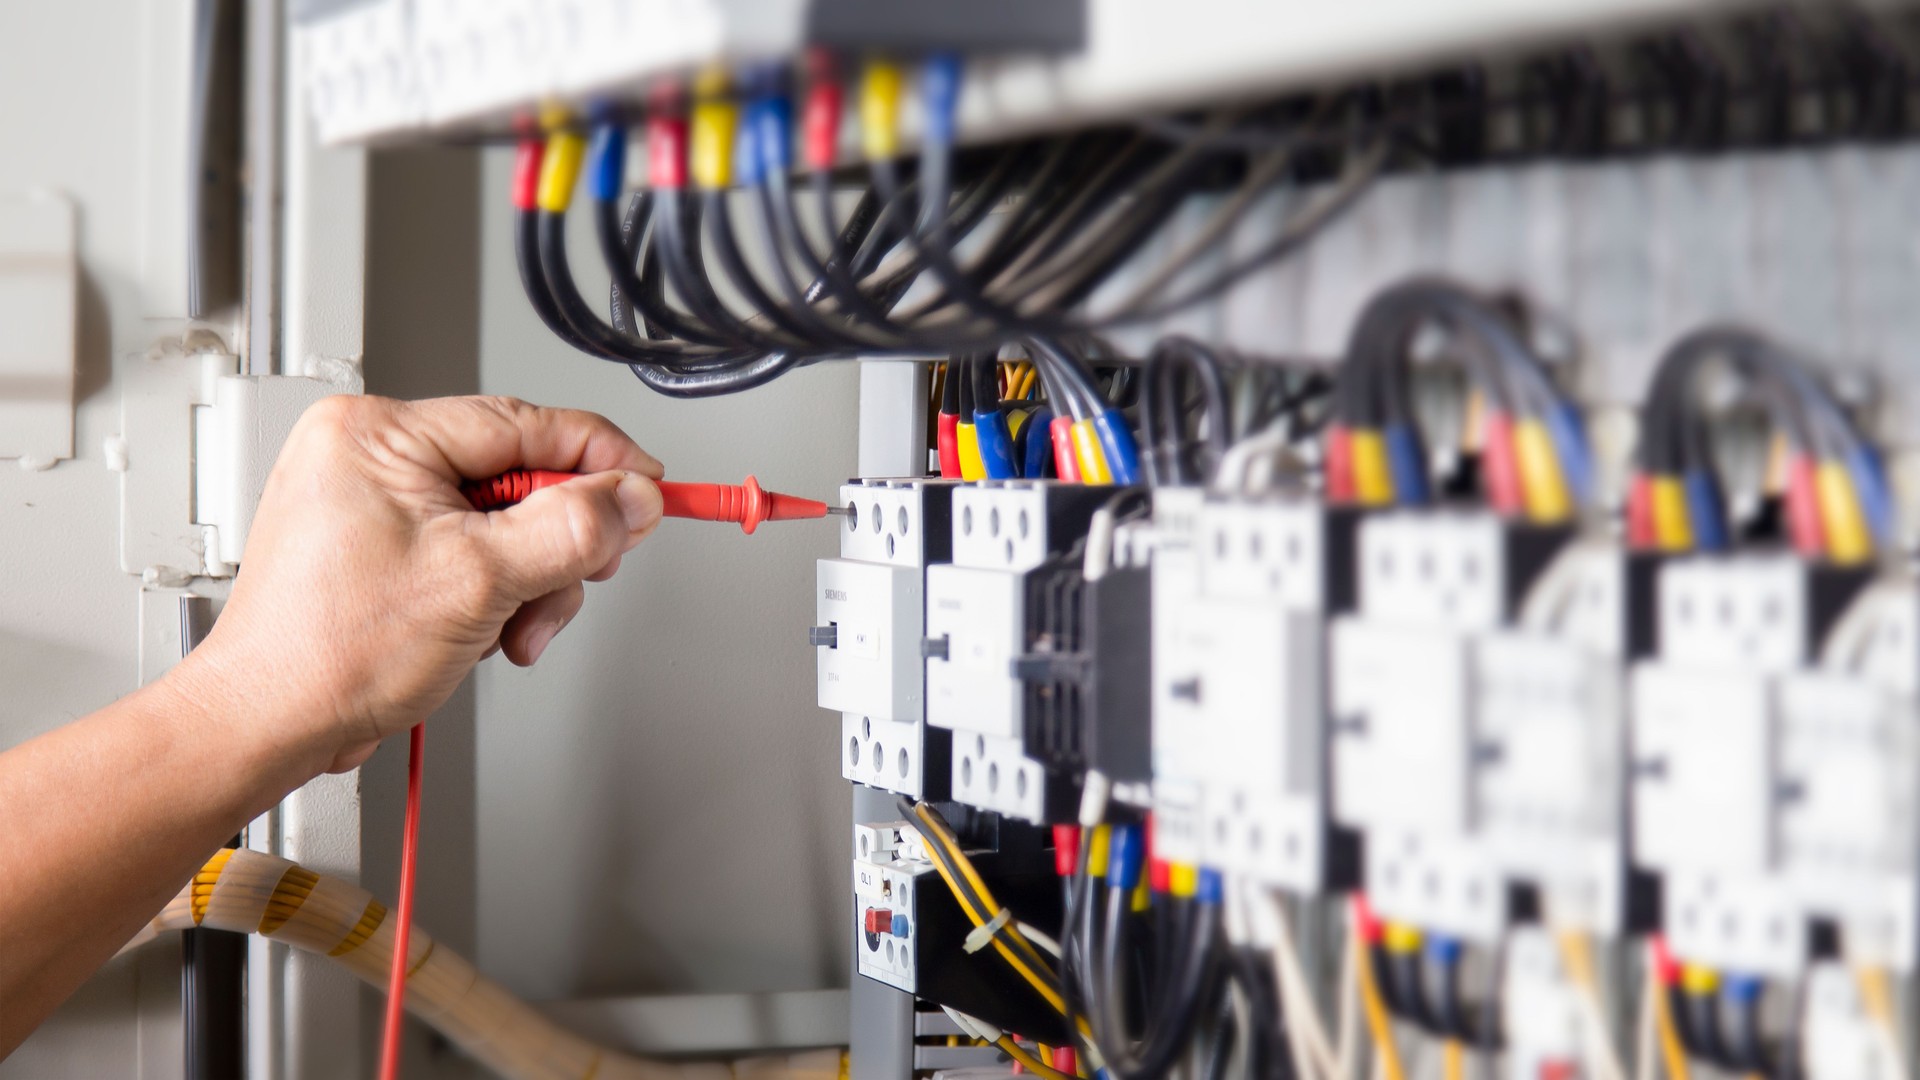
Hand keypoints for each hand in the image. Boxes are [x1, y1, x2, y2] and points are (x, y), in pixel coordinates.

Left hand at [173, 395, 663, 774]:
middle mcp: (371, 453)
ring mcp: (375, 501)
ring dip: (527, 584)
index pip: (525, 422)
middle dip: (553, 545)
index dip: (600, 457)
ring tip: (508, 630)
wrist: (268, 722)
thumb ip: (572, 529)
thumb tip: (632, 497)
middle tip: (568, 582)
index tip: (648, 487)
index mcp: (380, 432)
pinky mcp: (382, 545)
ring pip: (504, 523)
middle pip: (520, 478)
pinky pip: (472, 550)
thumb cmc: (328, 653)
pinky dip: (495, 595)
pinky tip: (481, 632)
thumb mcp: (479, 579)